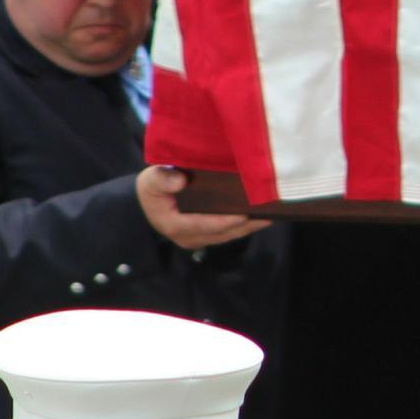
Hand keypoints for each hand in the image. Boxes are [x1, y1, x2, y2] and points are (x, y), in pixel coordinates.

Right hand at [135, 164, 268, 249]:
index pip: (203, 225)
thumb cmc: (152, 189)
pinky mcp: (207, 235)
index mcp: (175, 226)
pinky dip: (244, 225)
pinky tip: (260, 215)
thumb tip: (180, 180)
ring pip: (229, 234)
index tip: (244, 215)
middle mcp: (189, 237)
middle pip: (222, 233)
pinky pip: (228, 232)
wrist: (149, 200)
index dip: (224, 221)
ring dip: (249, 226)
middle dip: (246, 225)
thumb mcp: (151, 181)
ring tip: (270, 213)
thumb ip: (162, 180)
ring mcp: (199, 238)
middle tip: (268, 213)